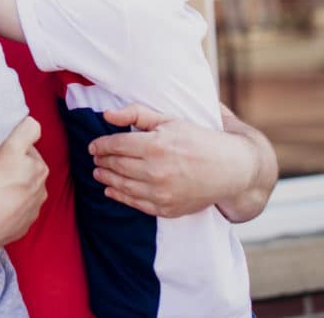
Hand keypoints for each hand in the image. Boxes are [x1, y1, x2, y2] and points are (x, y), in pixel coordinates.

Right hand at [0, 117, 47, 249]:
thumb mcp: (13, 146)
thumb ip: (28, 130)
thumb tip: (33, 124)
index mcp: (41, 171)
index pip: (29, 155)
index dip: (15, 152)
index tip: (2, 155)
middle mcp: (40, 193)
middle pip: (26, 176)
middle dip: (14, 173)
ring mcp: (29, 213)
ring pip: (20, 196)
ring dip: (9, 192)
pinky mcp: (17, 229)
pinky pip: (12, 215)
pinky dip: (4, 211)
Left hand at [89, 104, 258, 218]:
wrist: (230, 169)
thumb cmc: (198, 140)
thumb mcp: (170, 120)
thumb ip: (136, 114)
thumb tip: (106, 115)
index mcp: (156, 145)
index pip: (116, 145)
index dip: (101, 145)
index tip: (93, 146)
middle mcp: (156, 170)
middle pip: (117, 165)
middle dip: (102, 161)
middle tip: (95, 158)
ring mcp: (161, 192)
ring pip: (122, 185)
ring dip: (106, 178)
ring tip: (98, 172)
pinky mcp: (166, 208)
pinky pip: (135, 203)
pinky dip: (119, 196)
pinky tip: (110, 190)